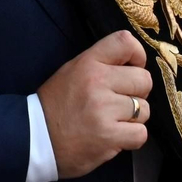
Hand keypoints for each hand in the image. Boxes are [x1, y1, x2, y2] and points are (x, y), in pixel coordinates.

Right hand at [36, 31, 152, 178]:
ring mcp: (104, 110)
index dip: (138, 55)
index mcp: (88, 63)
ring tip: (113, 121)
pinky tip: (115, 136)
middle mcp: (98, 82)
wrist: (36, 138)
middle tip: (120, 101)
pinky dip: (131, 137)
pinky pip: (141, 133)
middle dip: (138, 92)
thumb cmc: (56, 105)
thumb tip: (134, 65)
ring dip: (133, 118)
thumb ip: (101, 63)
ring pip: (144, 109)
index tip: (133, 67)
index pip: (125, 42)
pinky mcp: (109, 136)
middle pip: (144, 80)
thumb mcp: (72, 71)